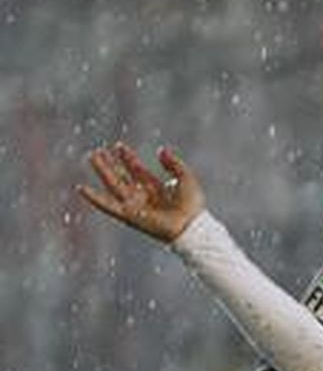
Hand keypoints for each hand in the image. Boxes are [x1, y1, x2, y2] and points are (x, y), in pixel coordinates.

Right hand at [77, 143, 204, 242]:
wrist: (191, 224)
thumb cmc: (192, 204)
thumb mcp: (185, 177)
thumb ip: (173, 163)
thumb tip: (161, 150)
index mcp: (155, 186)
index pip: (136, 169)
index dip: (127, 157)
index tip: (118, 145)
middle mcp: (142, 195)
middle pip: (121, 175)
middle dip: (110, 163)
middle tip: (98, 150)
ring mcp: (135, 204)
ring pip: (113, 185)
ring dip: (102, 171)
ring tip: (92, 157)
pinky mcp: (129, 215)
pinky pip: (108, 206)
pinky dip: (94, 198)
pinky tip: (81, 189)